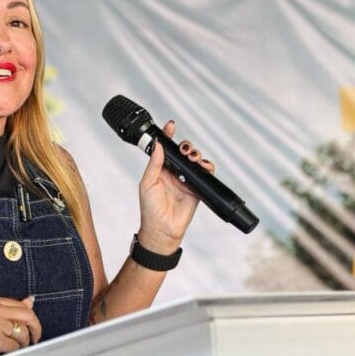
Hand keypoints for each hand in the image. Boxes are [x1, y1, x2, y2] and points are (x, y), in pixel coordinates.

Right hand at [0, 295, 40, 355]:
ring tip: (14, 347)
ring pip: (23, 332)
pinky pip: (15, 346)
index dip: (32, 318)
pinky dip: (13, 351)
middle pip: (27, 315)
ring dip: (24, 343)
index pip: (22, 305)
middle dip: (36, 329)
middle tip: (35, 339)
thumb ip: (9, 310)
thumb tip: (30, 301)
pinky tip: (4, 352)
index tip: (33, 329)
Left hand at [137, 121, 215, 254]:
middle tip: (184, 149)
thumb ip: (154, 164)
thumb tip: (159, 145)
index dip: (169, 136)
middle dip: (186, 146)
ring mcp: (185, 180)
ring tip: (192, 157)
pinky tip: (203, 166)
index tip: (171, 126)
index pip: (165, 149)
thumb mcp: (147, 183)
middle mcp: (173, 173)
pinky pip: (205, 175)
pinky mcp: (196, 189)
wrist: (162, 229)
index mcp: (159, 170)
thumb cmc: (150, 209)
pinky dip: (207, 167)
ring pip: (195, 161)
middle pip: (183, 153)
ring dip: (196, 155)